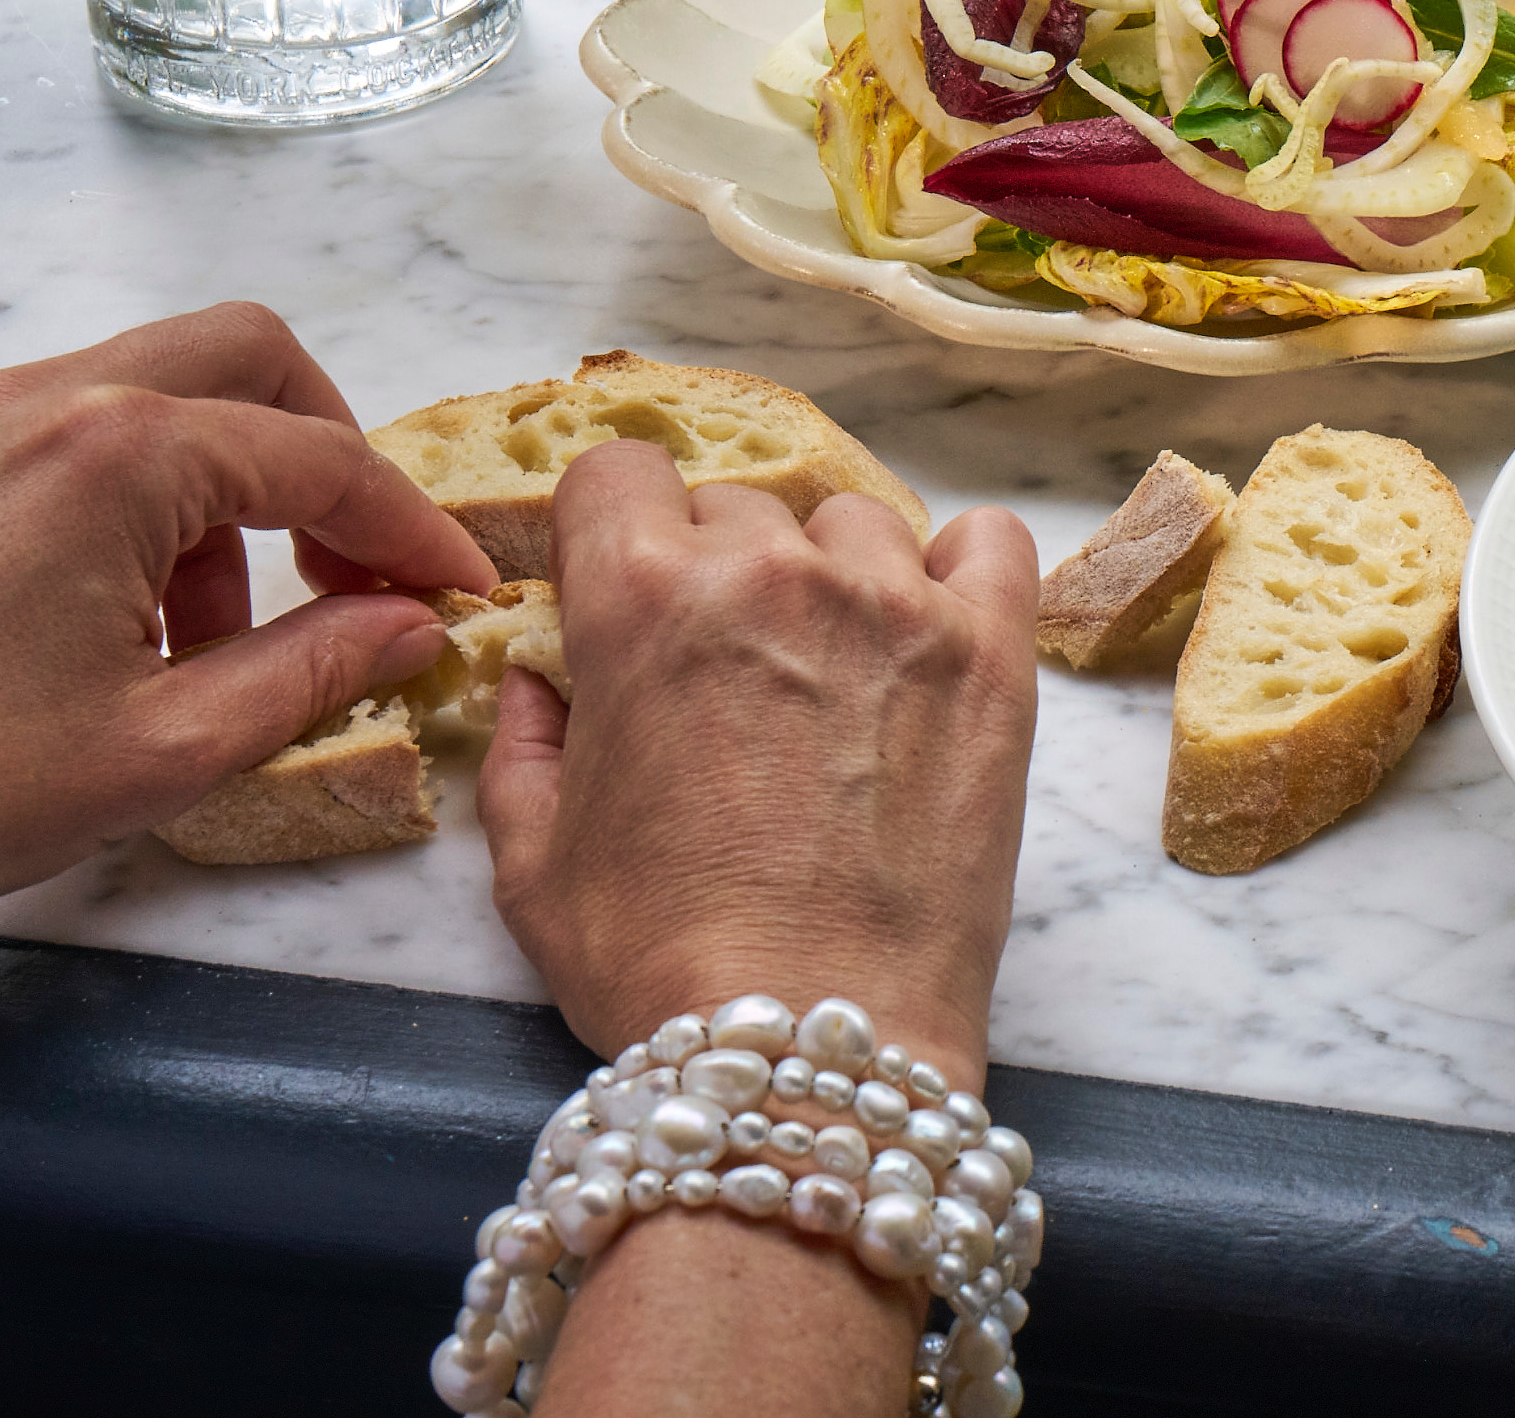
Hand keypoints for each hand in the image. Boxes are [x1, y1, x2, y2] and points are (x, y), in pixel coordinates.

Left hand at [0, 303, 495, 896]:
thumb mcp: (159, 749)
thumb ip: (312, 670)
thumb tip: (409, 625)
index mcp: (122, 456)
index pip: (327, 461)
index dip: (412, 530)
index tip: (459, 591)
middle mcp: (50, 400)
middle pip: (248, 358)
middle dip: (327, 455)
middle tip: (351, 567)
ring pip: (160, 387)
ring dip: (229, 483)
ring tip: (216, 630)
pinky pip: (79, 429)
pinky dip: (142, 494)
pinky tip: (121, 617)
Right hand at [481, 443, 1036, 1082]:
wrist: (811, 1042)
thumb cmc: (660, 962)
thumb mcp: (530, 862)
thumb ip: (522, 741)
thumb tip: (537, 676)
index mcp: (642, 598)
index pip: (617, 472)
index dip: (609, 529)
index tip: (620, 584)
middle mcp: (773, 573)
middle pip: (736, 507)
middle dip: (716, 570)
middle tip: (723, 672)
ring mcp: (895, 604)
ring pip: (853, 521)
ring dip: (831, 574)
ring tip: (827, 673)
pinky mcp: (992, 653)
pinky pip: (990, 541)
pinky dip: (960, 568)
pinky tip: (930, 632)